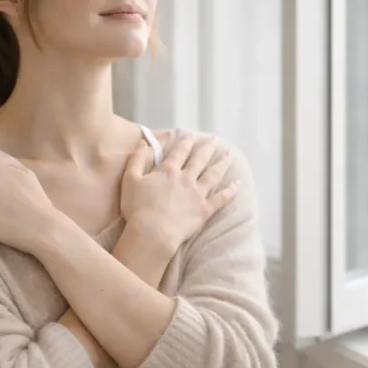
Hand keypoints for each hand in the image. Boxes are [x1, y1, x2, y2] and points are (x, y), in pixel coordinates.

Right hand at [120, 132, 239, 250]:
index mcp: (168, 171)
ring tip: (230, 155)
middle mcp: (186, 178)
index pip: (180, 151)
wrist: (152, 233)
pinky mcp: (204, 210)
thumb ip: (136, 159)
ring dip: (222, 163)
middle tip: (215, 139)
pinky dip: (230, 191)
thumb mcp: (130, 180)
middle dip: (207, 147)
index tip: (192, 134)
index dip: (186, 141)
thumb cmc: (137, 208)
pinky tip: (237, 185)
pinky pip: (221, 199)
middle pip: (200, 159)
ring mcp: (197, 194)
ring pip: (213, 174)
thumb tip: (143, 143)